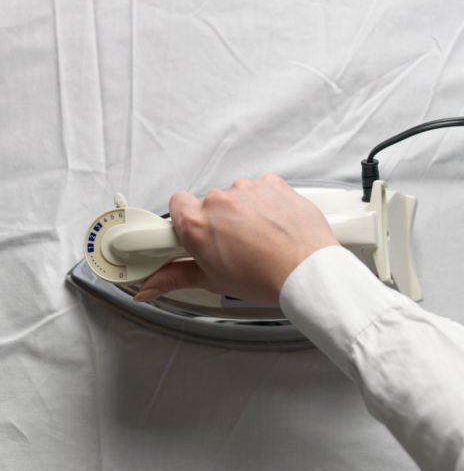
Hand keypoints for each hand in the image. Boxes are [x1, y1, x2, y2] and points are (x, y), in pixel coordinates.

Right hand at [134, 174, 337, 305]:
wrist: (308, 270)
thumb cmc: (265, 278)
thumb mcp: (213, 281)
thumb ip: (174, 277)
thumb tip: (149, 287)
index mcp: (197, 224)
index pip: (176, 205)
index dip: (186, 219)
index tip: (195, 231)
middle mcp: (219, 201)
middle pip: (210, 203)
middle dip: (220, 221)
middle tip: (235, 245)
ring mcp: (247, 189)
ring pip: (238, 196)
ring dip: (245, 211)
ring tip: (261, 238)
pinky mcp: (273, 183)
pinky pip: (263, 189)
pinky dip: (267, 203)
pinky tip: (275, 224)